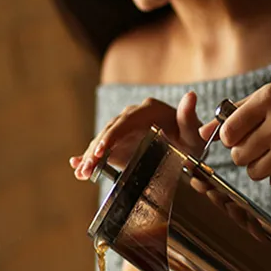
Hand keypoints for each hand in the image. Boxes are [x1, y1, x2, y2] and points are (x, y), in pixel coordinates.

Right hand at [70, 91, 205, 179]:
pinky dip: (88, 158)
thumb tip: (190, 97)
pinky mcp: (116, 144)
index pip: (126, 122)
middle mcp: (132, 117)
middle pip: (110, 132)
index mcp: (149, 110)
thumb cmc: (190, 141)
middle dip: (96, 150)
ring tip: (81, 173)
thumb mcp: (194, 133)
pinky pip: (101, 150)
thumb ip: (190, 118)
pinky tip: (76, 165)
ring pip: (102, 142)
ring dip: (90, 158)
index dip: (112, 135)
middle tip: (88, 166)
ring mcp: (122, 131)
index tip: (102, 149)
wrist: (185, 148)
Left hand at [199, 82, 270, 188]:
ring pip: (254, 173)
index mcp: (270, 98)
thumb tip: (201, 133)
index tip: (242, 138)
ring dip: (264, 168)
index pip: (228, 133)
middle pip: (238, 156)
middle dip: (248, 155)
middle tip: (266, 146)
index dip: (232, 140)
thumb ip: (236, 112)